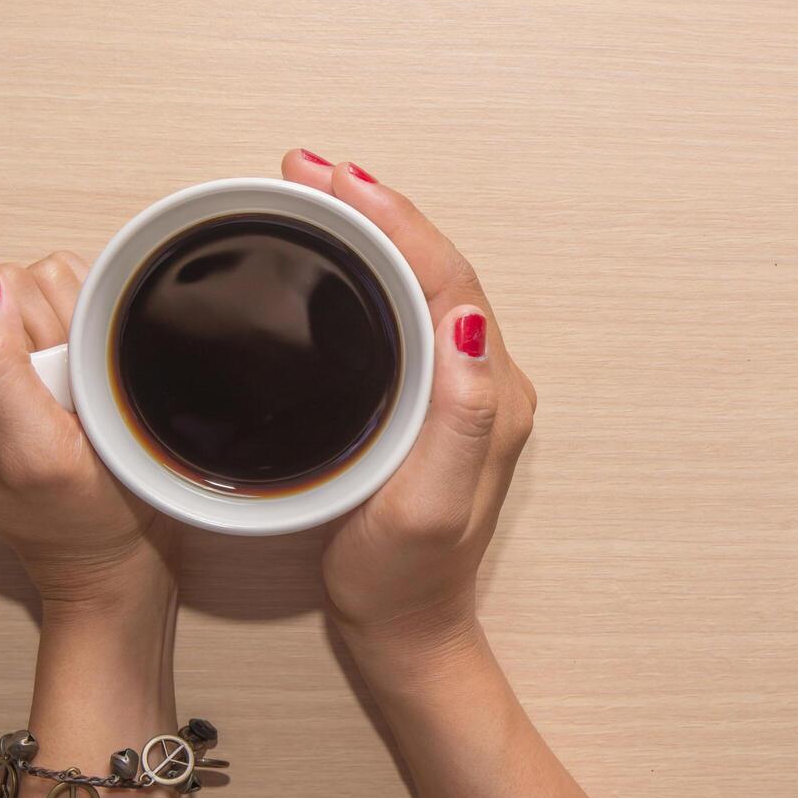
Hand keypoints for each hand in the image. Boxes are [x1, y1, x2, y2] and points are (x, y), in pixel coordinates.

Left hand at [0, 253, 178, 607]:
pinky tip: (82, 384)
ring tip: (74, 399)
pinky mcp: (14, 355)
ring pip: (32, 288)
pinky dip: (84, 334)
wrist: (112, 547)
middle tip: (64, 403)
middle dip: (48, 337)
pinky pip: (58, 300)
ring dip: (70, 337)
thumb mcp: (33, 453)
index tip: (48, 393)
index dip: (22, 333)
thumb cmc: (76, 518)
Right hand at [278, 152, 537, 657]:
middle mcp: (483, 380)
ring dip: (373, 228)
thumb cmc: (405, 579)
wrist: (406, 629)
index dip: (393, 219)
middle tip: (309, 168)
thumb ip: (458, 418)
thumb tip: (465, 324)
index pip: (446, 278)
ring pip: (420, 281)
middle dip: (375, 206)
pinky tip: (336, 255)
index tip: (337, 180)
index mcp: (488, 394)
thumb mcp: (426, 508)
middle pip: (434, 265)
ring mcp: (458, 387)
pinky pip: (405, 309)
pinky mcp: (431, 398)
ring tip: (317, 191)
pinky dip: (370, 268)